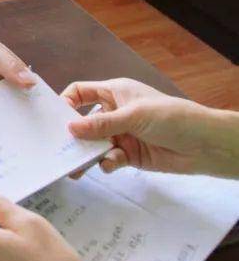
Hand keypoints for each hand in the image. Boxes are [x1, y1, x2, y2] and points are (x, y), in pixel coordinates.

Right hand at [63, 78, 238, 177]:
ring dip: (86, 154)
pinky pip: (108, 158)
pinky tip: (110, 164)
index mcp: (113, 92)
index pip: (81, 92)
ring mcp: (120, 134)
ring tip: (74, 168)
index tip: (56, 119)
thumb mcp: (133, 115)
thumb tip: (69, 128)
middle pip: (83, 122)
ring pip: (94, 144)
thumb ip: (101, 123)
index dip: (67, 103)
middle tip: (57, 148)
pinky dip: (106, 162)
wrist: (204, 144)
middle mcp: (114, 112)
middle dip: (72, 135)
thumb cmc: (170, 117)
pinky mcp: (128, 154)